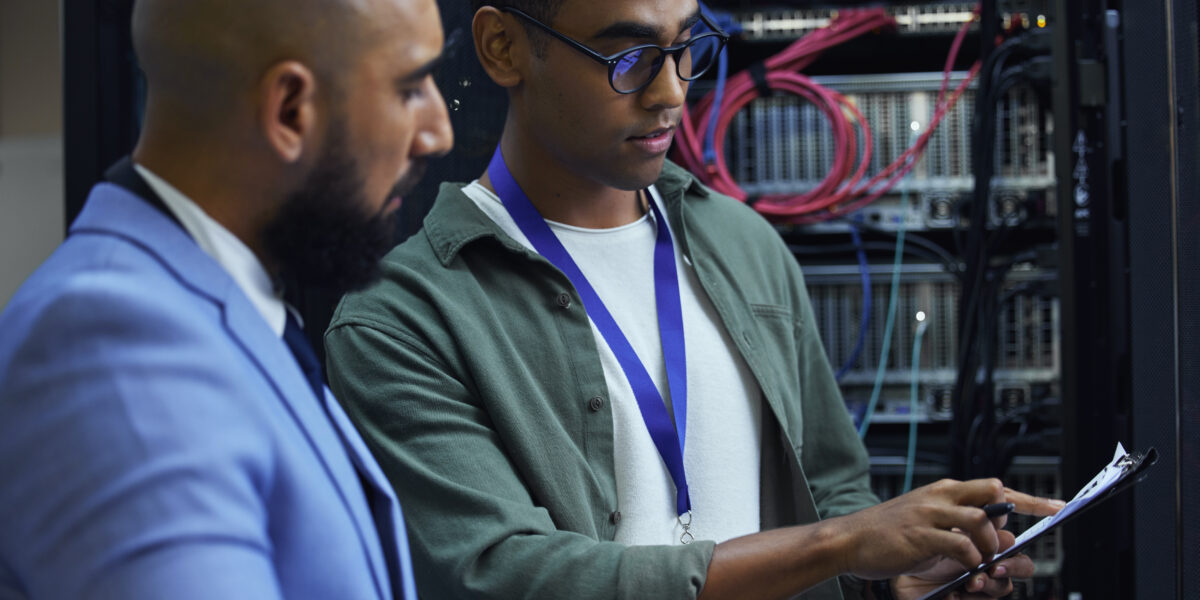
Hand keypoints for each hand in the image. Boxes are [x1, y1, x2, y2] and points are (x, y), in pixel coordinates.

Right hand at [889, 486, 1063, 599]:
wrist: (850, 540)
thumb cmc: (889, 533)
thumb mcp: (928, 522)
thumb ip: (960, 525)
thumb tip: (998, 534)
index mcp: (944, 491)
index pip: (993, 488)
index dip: (1028, 499)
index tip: (1055, 507)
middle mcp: (940, 497)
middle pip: (992, 491)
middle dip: (1013, 514)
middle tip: (1011, 539)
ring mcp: (929, 514)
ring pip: (980, 520)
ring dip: (990, 545)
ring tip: (982, 560)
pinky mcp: (920, 536)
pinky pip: (960, 545)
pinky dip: (970, 559)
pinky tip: (965, 567)